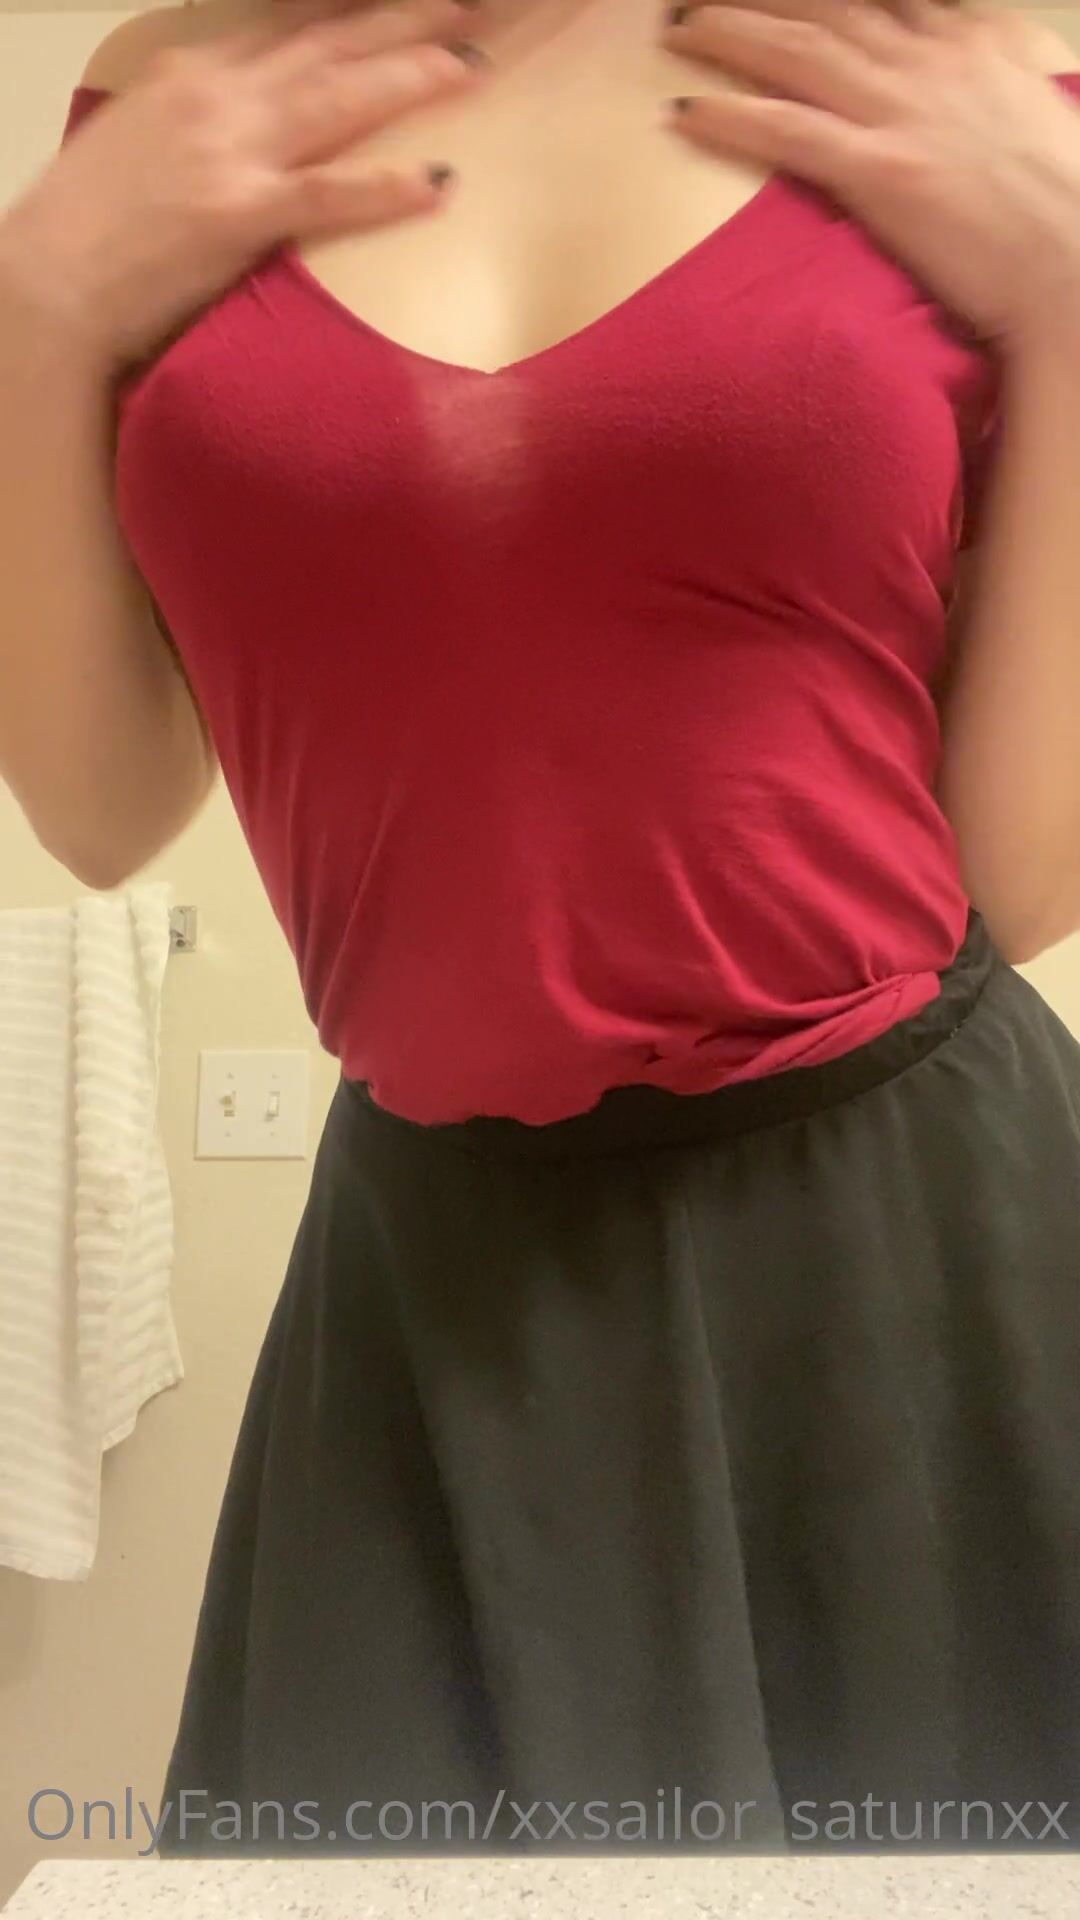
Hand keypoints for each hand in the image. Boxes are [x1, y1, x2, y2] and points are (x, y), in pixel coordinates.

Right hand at [0, 0, 487, 373]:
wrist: (47, 280)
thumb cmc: (87, 227)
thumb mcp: (139, 146)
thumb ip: (195, 128)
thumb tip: (240, 136)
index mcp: (191, 78)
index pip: (287, 31)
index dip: (351, 17)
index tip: (399, 10)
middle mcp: (216, 100)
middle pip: (327, 46)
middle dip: (401, 23)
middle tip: (464, 8)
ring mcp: (231, 154)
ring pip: (339, 99)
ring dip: (410, 76)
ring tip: (469, 65)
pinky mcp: (239, 215)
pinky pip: (329, 195)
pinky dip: (386, 188)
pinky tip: (436, 181)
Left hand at [662, 0, 1079, 345]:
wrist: (1077, 260)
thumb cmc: (1064, 202)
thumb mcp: (1030, 108)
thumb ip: (983, 82)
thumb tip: (957, 88)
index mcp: (973, 37)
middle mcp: (932, 58)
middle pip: (828, 6)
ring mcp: (903, 111)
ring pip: (798, 51)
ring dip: (730, 32)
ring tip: (681, 29)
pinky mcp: (880, 171)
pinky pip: (787, 130)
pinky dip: (731, 115)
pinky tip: (685, 108)